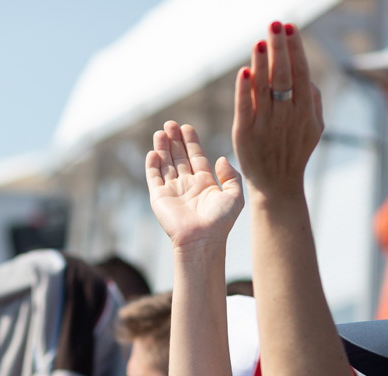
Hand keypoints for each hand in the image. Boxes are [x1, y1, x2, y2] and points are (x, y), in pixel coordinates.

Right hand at [146, 121, 242, 246]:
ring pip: (165, 164)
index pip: (196, 156)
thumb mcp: (235, 196)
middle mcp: (187, 185)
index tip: (187, 127)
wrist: (202, 239)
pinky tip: (153, 151)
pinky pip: (153, 177)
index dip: (191, 141)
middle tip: (171, 123)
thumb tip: (221, 159)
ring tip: (161, 131)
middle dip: (174, 140)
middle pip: (179, 157)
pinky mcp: (159, 198)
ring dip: (163, 147)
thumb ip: (231, 175)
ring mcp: (172, 191)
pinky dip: (152, 164)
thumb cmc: (220, 222)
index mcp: (205, 183)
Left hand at [232, 21, 322, 194]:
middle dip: (280, 48)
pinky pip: (245, 109)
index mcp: (305, 112)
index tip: (289, 27)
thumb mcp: (315, 127)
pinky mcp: (245, 135)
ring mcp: (266, 126)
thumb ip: (313, 100)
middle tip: (275, 24)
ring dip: (262, 64)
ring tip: (260, 42)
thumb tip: (306, 74)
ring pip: (264, 89)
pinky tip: (244, 72)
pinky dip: (244, 91)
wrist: (278, 185)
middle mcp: (287, 117)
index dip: (295, 49)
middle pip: (284, 76)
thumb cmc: (295, 150)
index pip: (301, 73)